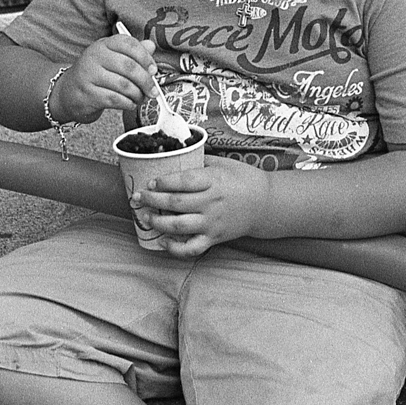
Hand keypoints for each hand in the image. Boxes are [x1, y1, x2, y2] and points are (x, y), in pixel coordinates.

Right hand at [54, 32, 154, 123]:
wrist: (67, 93)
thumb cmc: (96, 74)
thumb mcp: (113, 58)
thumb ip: (134, 52)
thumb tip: (151, 46)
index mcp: (104, 45)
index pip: (129, 44)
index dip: (146, 58)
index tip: (153, 70)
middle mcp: (94, 57)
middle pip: (129, 67)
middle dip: (146, 81)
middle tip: (153, 90)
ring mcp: (88, 76)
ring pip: (124, 85)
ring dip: (138, 94)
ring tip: (141, 98)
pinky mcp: (86, 94)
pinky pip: (114, 99)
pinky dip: (128, 103)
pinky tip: (130, 104)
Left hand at [133, 157, 269, 257]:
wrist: (267, 203)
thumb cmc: (245, 179)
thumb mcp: (226, 164)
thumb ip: (203, 161)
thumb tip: (179, 156)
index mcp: (215, 180)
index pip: (183, 181)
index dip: (163, 181)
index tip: (151, 181)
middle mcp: (212, 202)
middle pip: (175, 202)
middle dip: (152, 199)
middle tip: (138, 197)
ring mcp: (212, 222)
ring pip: (178, 225)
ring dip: (157, 221)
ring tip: (145, 217)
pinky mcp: (215, 238)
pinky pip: (191, 248)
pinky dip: (175, 248)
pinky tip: (164, 242)